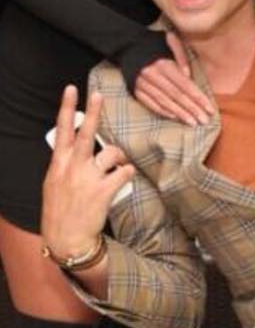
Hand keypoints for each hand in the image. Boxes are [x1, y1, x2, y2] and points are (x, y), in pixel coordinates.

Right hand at [41, 85, 134, 258]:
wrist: (67, 239)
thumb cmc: (60, 210)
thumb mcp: (53, 183)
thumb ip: (64, 163)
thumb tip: (74, 146)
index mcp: (59, 164)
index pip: (62, 130)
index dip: (66, 107)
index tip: (71, 89)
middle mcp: (73, 168)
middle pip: (86, 134)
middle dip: (93, 112)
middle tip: (98, 94)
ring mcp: (88, 179)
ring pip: (111, 154)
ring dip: (118, 157)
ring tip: (117, 165)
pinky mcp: (104, 190)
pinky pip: (124, 172)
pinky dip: (127, 172)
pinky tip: (124, 177)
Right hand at [134, 32, 213, 124]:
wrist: (127, 44)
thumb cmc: (154, 43)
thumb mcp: (170, 41)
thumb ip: (181, 56)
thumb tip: (188, 75)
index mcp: (163, 64)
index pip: (184, 85)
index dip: (198, 98)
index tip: (210, 108)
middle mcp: (152, 76)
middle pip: (176, 96)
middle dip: (192, 109)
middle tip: (204, 121)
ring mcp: (142, 84)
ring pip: (164, 102)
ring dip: (180, 114)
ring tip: (193, 123)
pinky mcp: (135, 90)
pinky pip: (150, 104)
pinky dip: (163, 111)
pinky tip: (174, 117)